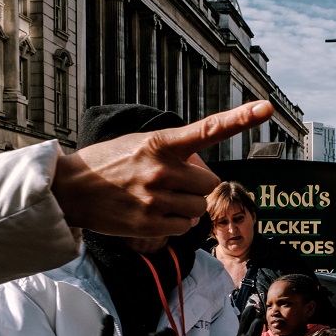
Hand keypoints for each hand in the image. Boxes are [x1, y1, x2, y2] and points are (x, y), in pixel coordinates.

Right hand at [53, 101, 273, 236]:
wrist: (68, 190)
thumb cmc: (109, 163)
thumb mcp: (139, 144)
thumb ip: (173, 151)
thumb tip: (202, 166)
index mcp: (161, 143)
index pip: (207, 129)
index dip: (240, 118)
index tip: (266, 107)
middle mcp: (161, 170)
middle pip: (209, 182)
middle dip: (196, 184)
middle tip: (170, 182)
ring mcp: (156, 199)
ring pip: (199, 208)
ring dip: (187, 206)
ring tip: (159, 199)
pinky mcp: (149, 225)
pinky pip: (185, 228)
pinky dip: (177, 223)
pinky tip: (154, 214)